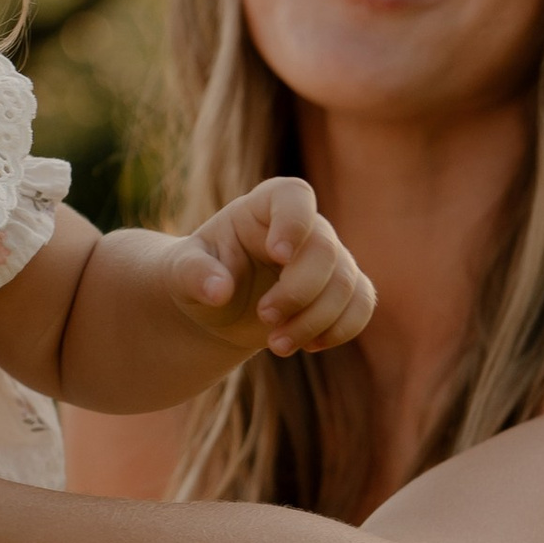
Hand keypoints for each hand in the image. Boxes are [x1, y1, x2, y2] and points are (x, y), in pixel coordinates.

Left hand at [169, 177, 375, 360]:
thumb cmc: (198, 276)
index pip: (293, 196)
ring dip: (315, 320)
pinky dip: (341, 329)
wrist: (217, 307)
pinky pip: (362, 303)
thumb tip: (219, 290)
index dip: (293, 222)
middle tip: (264, 318)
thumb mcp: (181, 273)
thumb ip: (194, 274)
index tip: (277, 254)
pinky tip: (309, 346)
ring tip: (276, 345)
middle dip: (298, 292)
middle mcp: (303, 227)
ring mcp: (328, 257)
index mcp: (262, 207)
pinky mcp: (342, 289)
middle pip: (325, 250)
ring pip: (346, 283)